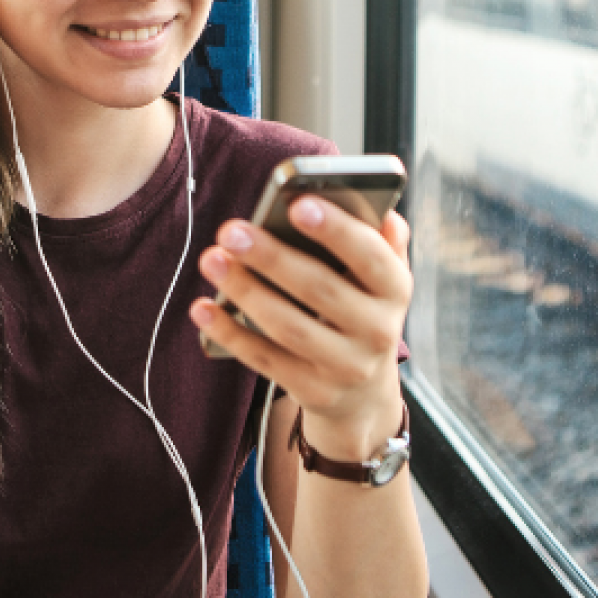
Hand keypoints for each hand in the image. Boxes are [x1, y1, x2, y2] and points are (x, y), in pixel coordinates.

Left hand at [192, 199, 411, 460]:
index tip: (297, 203)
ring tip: (212, 260)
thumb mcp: (382, 280)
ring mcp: (345, 366)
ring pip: (288, 327)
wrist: (363, 394)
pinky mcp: (313, 391)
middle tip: (231, 230)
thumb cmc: (361, 312)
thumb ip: (382, 245)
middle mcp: (377, 331)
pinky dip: (231, 333)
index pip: (371, 257)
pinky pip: (265, 359)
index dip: (336, 230)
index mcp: (395, 291)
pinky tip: (202, 307)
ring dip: (245, 291)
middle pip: (320, 289)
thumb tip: (386, 214)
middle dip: (272, 257)